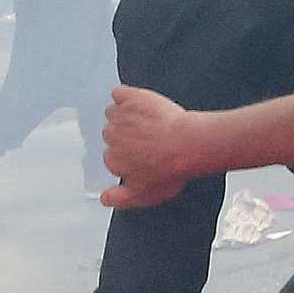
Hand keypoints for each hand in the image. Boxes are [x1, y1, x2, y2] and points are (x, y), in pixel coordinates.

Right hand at [98, 86, 206, 210]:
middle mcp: (111, 137)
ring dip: (125, 117)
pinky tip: (136, 102)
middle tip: (148, 140)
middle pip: (111, 134)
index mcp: (113, 160)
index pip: (112, 156)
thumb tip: (104, 198)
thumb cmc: (170, 169)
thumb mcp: (144, 195)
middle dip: (126, 136)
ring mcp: (120, 116)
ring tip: (147, 123)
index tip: (141, 157)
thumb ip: (119, 198)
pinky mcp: (131, 98)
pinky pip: (118, 94)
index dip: (127, 156)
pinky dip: (124, 96)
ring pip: (114, 113)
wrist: (189, 144)